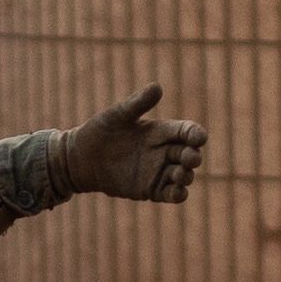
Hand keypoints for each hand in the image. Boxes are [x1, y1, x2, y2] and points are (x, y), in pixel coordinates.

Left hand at [50, 86, 208, 204]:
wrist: (82, 158)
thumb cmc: (100, 131)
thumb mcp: (118, 115)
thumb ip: (138, 103)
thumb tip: (157, 87)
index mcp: (161, 131)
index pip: (187, 131)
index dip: (196, 134)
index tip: (199, 137)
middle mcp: (164, 151)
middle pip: (190, 154)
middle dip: (193, 156)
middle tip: (190, 157)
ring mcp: (159, 172)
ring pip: (184, 175)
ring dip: (187, 176)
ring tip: (179, 174)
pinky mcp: (151, 190)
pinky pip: (172, 194)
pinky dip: (179, 194)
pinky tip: (178, 191)